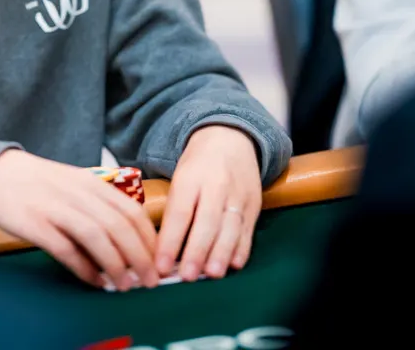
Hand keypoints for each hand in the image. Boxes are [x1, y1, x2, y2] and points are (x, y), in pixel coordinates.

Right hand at [0, 149, 159, 289]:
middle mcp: (78, 193)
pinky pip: (65, 248)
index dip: (150, 239)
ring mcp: (56, 207)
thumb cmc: (41, 185)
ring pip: (97, 235)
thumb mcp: (75, 187)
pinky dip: (83, 267)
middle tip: (150, 281)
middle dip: (140, 257)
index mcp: (92, 183)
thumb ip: (100, 209)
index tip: (159, 262)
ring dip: (116, 264)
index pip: (132, 211)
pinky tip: (94, 280)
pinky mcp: (35, 223)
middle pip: (119, 225)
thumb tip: (128, 245)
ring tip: (125, 285)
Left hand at [155, 125, 261, 282]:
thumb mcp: (179, 177)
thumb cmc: (197, 164)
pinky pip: (248, 229)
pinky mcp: (254, 203)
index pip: (179, 213)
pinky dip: (241, 248)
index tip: (161, 266)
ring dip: (221, 253)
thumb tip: (160, 250)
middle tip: (187, 276)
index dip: (170, 241)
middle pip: (207, 222)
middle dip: (196, 251)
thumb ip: (173, 210)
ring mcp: (237, 194)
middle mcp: (215, 186)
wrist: (230, 137)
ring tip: (212, 274)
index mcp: (190, 178)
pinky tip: (233, 264)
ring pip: (230, 227)